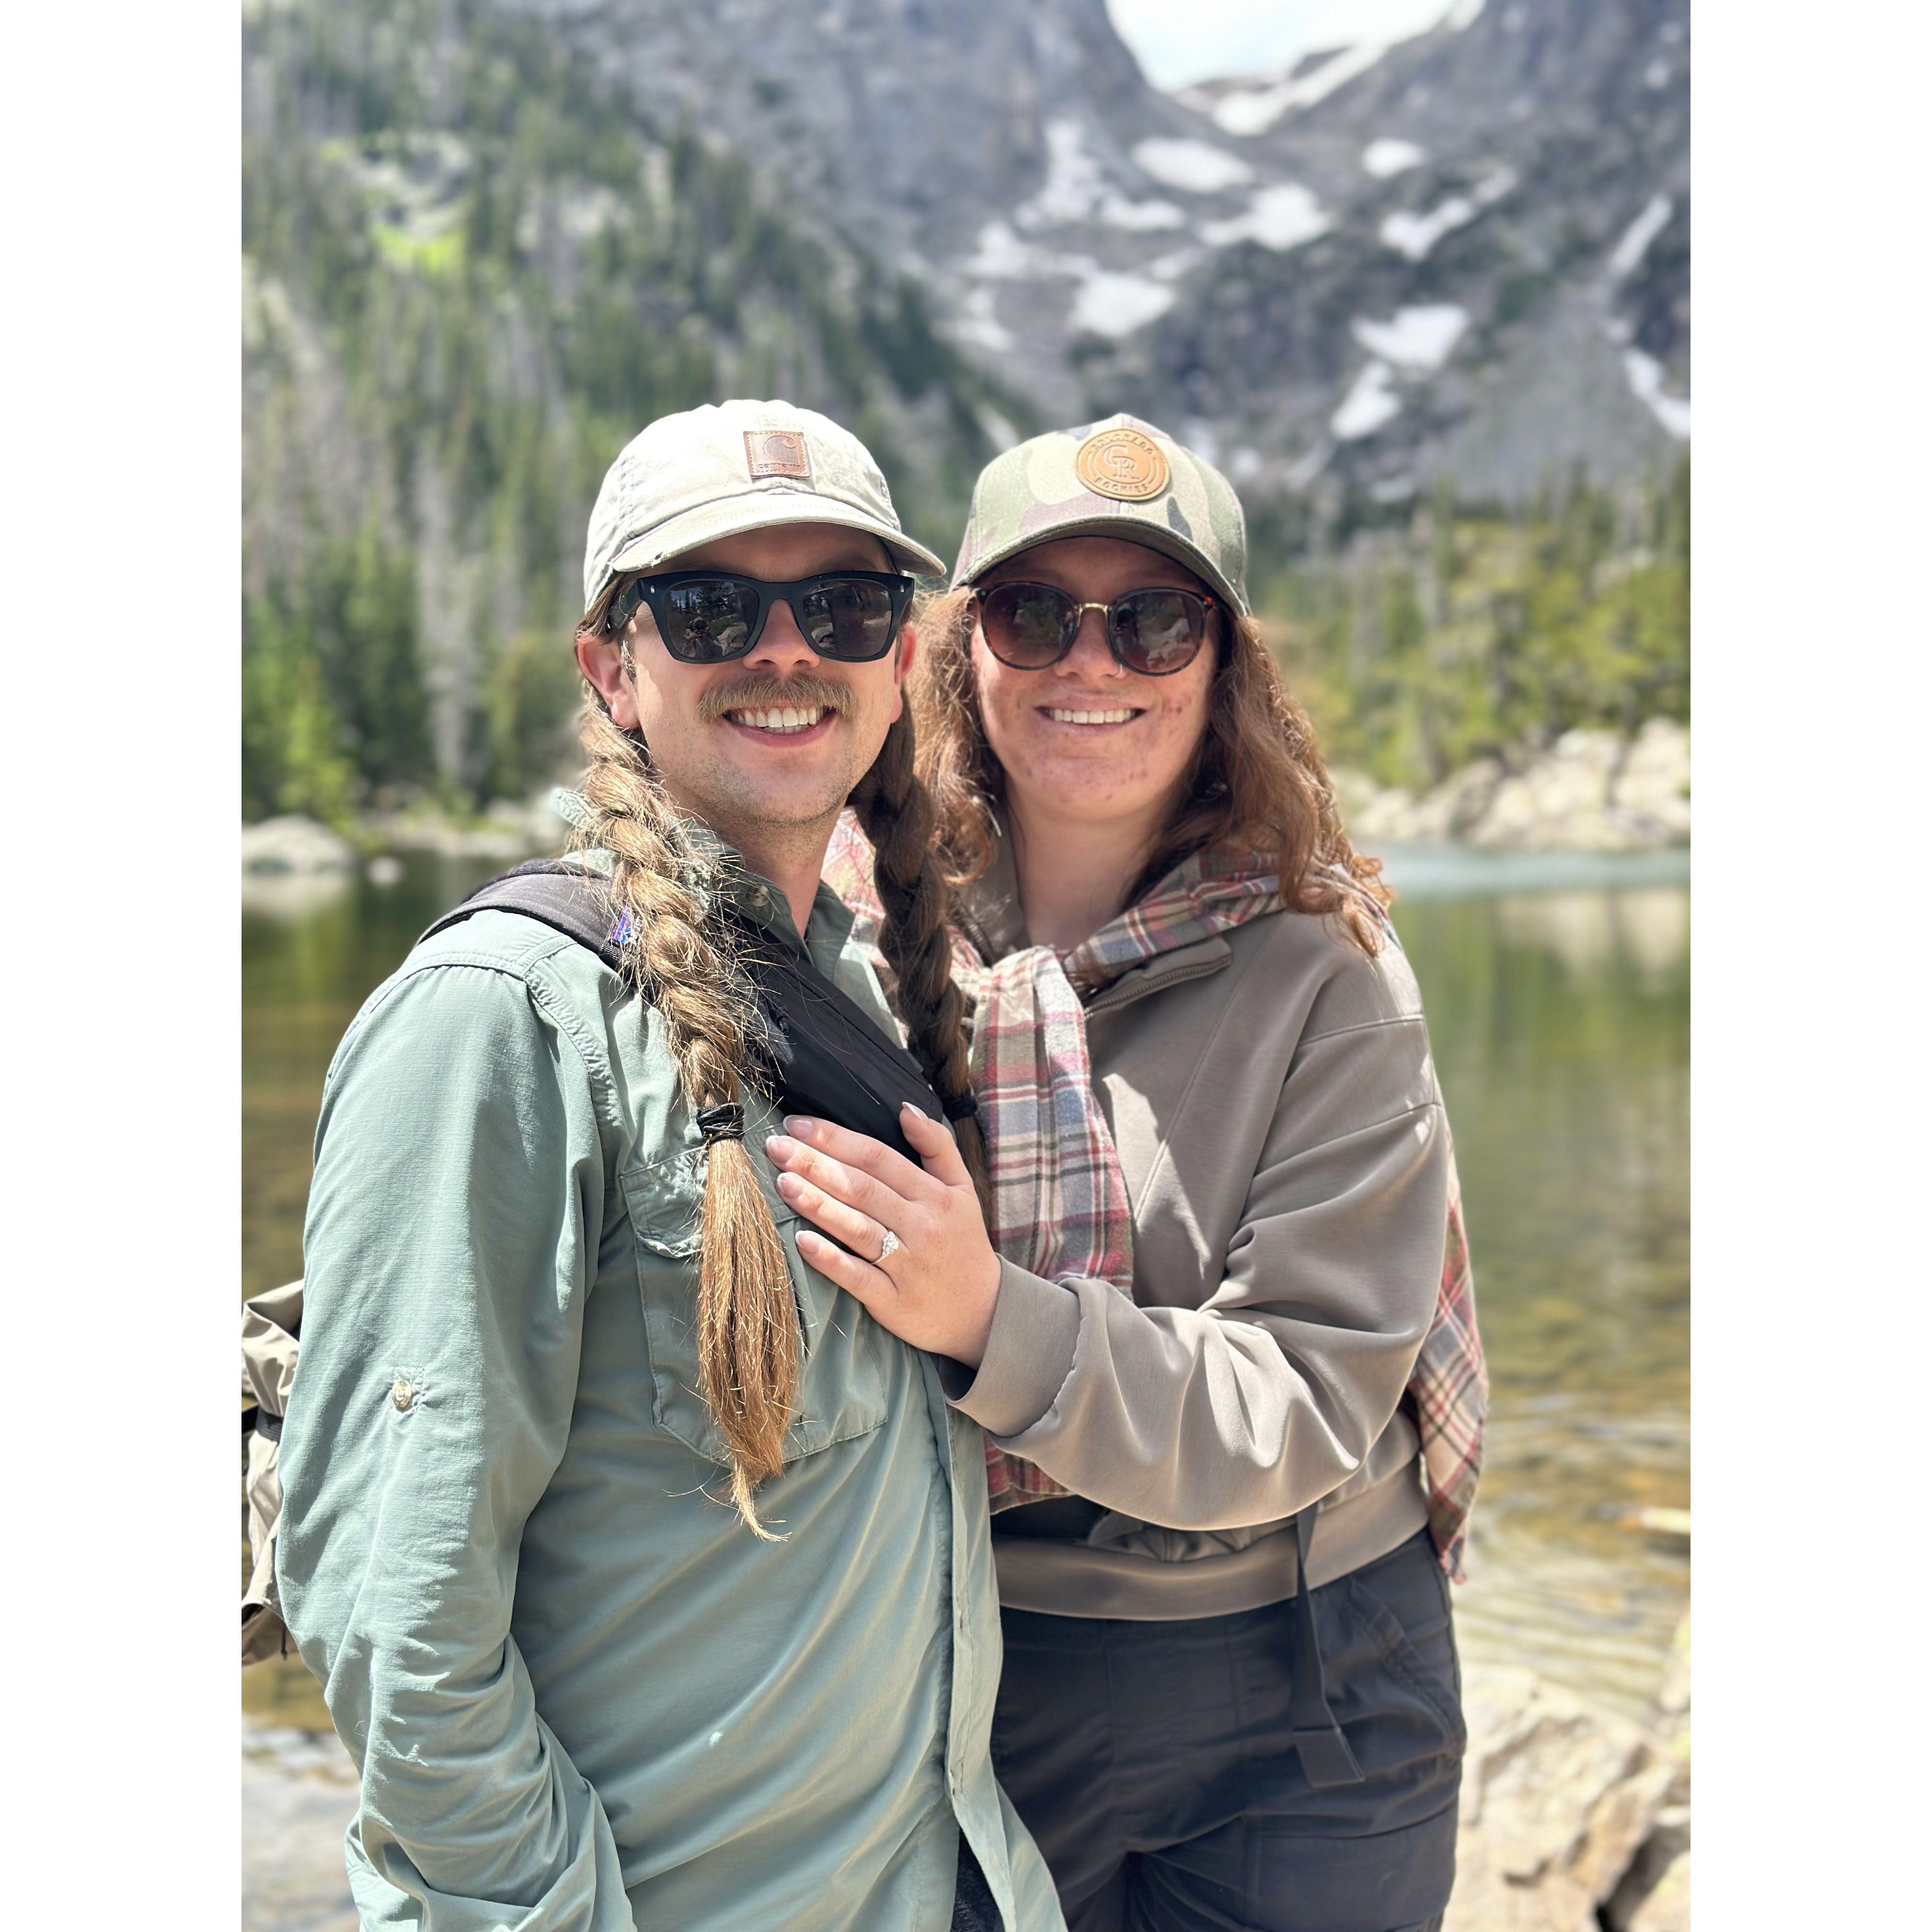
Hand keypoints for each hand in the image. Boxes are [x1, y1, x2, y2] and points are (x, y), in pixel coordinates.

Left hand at [764, 1104, 1002, 1367]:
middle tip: (776, 1147)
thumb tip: (906, 1108)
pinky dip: (830, 1259)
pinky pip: (858, 1277)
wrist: (984, 1312)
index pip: (878, 1158)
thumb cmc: (963, 1244)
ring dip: (818, 1204)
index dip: (836, 1138)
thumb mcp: (963, 1190)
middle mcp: (922, 1226)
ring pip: (857, 1228)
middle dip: (816, 1164)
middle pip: (862, 1188)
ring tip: (783, 1184)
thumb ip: (938, 1146)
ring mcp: (907, 1265)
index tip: (797, 1125)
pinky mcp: (894, 1301)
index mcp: (935, 1195)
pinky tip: (802, 1242)